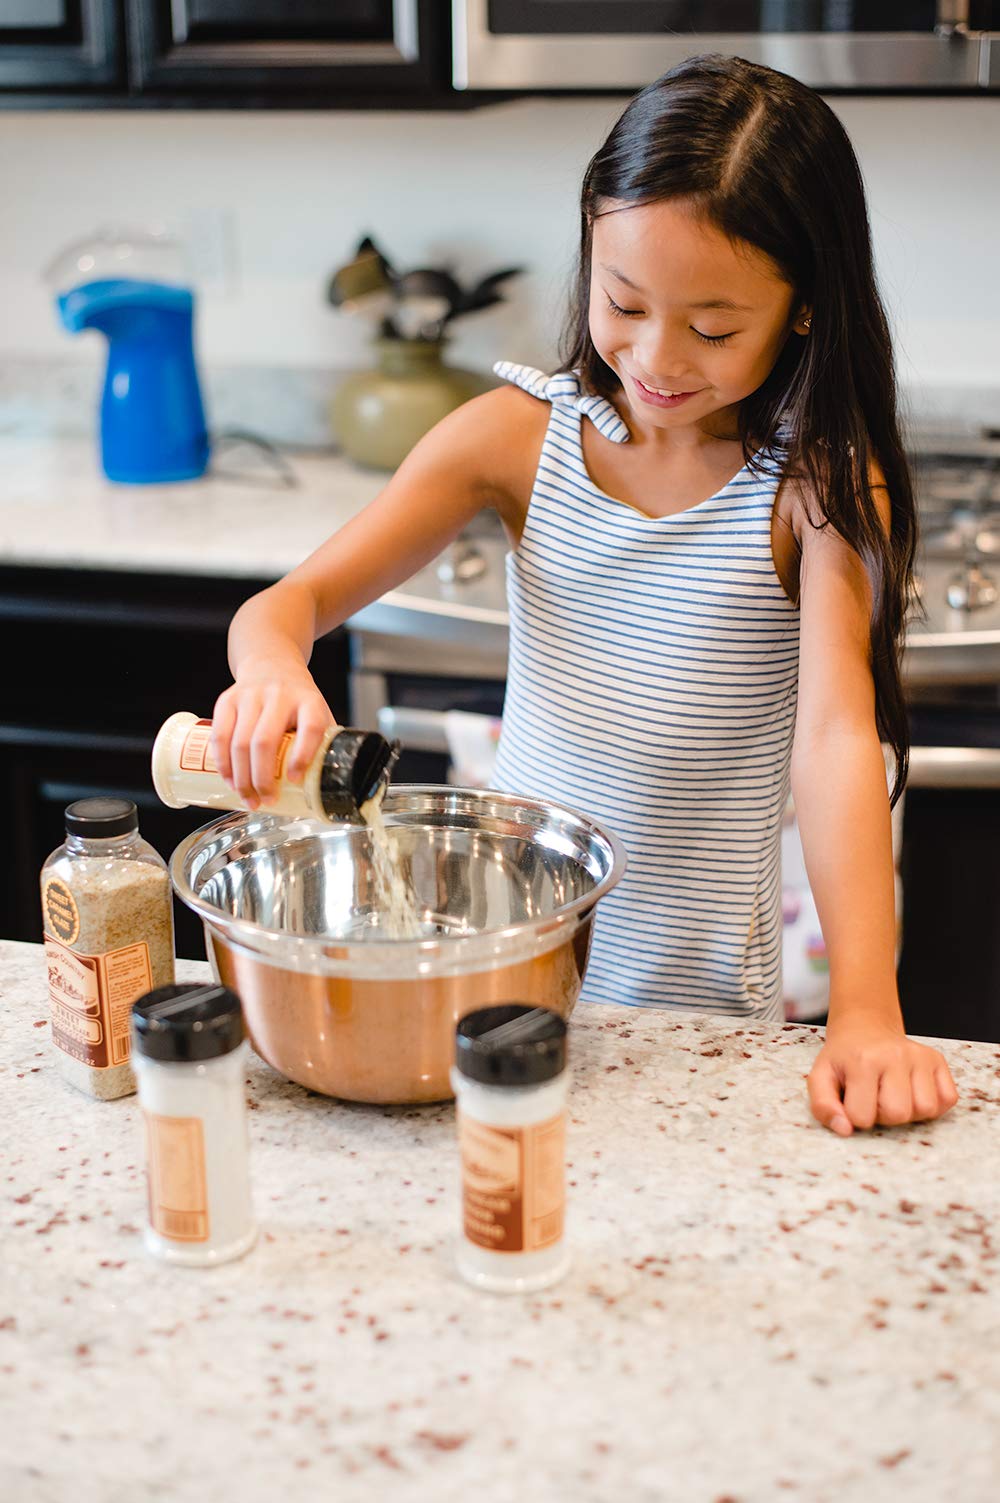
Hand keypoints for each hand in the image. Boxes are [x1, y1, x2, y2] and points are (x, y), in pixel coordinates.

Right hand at [210, 661, 335, 809]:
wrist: (272, 663)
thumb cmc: (298, 700)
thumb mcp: (317, 713)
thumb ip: (323, 742)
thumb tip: (330, 786)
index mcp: (309, 701)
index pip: (309, 728)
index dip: (303, 756)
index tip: (296, 780)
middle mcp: (280, 695)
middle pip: (265, 741)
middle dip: (262, 778)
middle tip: (265, 801)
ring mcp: (251, 696)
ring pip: (239, 742)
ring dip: (241, 777)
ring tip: (247, 798)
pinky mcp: (228, 699)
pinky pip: (219, 735)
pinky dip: (222, 762)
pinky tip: (228, 779)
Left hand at [807, 1014, 957, 1136]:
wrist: (865, 1028)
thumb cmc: (844, 1057)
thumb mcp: (821, 1077)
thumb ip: (823, 1106)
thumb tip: (844, 1129)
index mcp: (862, 1061)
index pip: (863, 1117)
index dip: (856, 1115)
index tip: (854, 1099)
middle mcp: (895, 1055)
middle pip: (899, 1114)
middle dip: (884, 1115)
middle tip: (875, 1097)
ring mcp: (919, 1056)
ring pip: (926, 1109)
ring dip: (909, 1111)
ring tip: (893, 1094)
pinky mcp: (937, 1059)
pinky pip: (948, 1099)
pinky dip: (932, 1104)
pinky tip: (913, 1091)